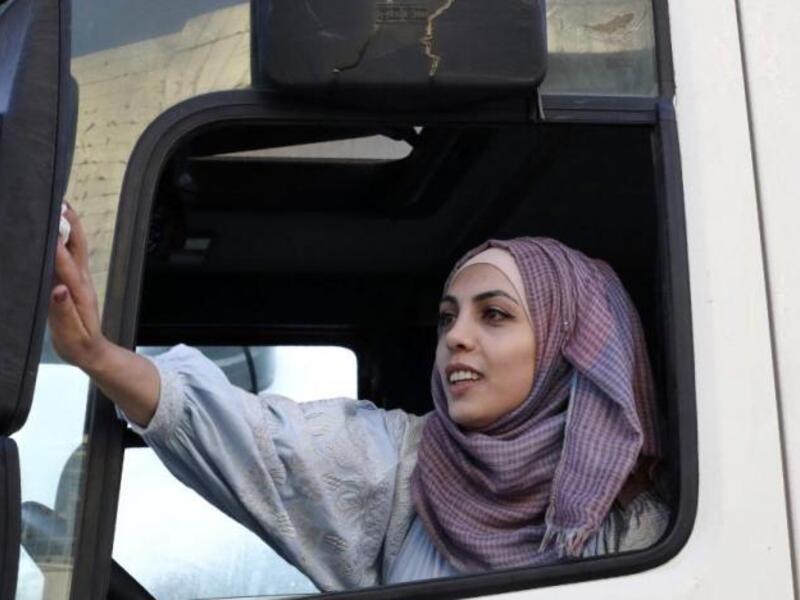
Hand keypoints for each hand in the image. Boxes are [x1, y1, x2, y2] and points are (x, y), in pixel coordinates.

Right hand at [48, 204, 110, 370]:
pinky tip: (54, 229)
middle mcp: (80, 281)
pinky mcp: (73, 282)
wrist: (91, 352)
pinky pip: (69, 254)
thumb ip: (63, 312)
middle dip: (69, 224)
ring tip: (59, 205)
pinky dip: (63, 239)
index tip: (48, 225)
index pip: (66, 264)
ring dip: (68, 226)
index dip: (56, 245)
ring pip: (75, 247)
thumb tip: (58, 290)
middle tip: (59, 201)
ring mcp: (79, 280)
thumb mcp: (70, 334)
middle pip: (77, 247)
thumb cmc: (78, 344)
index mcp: (78, 292)